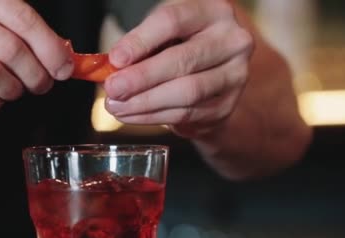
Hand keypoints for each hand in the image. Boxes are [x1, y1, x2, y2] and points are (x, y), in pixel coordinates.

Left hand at [103, 0, 252, 136]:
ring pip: (186, 92)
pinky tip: (132, 115)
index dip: (141, 41)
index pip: (174, 21)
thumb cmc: (181, 47)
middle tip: (113, 89)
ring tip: (117, 106)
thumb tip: (110, 68)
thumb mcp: (163, 35)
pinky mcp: (226, 105)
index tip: (115, 59)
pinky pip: (186, 114)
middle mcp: (232, 41)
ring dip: (145, 102)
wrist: (212, 75)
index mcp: (213, 12)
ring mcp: (234, 75)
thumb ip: (139, 47)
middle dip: (141, 78)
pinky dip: (153, 117)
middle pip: (182, 60)